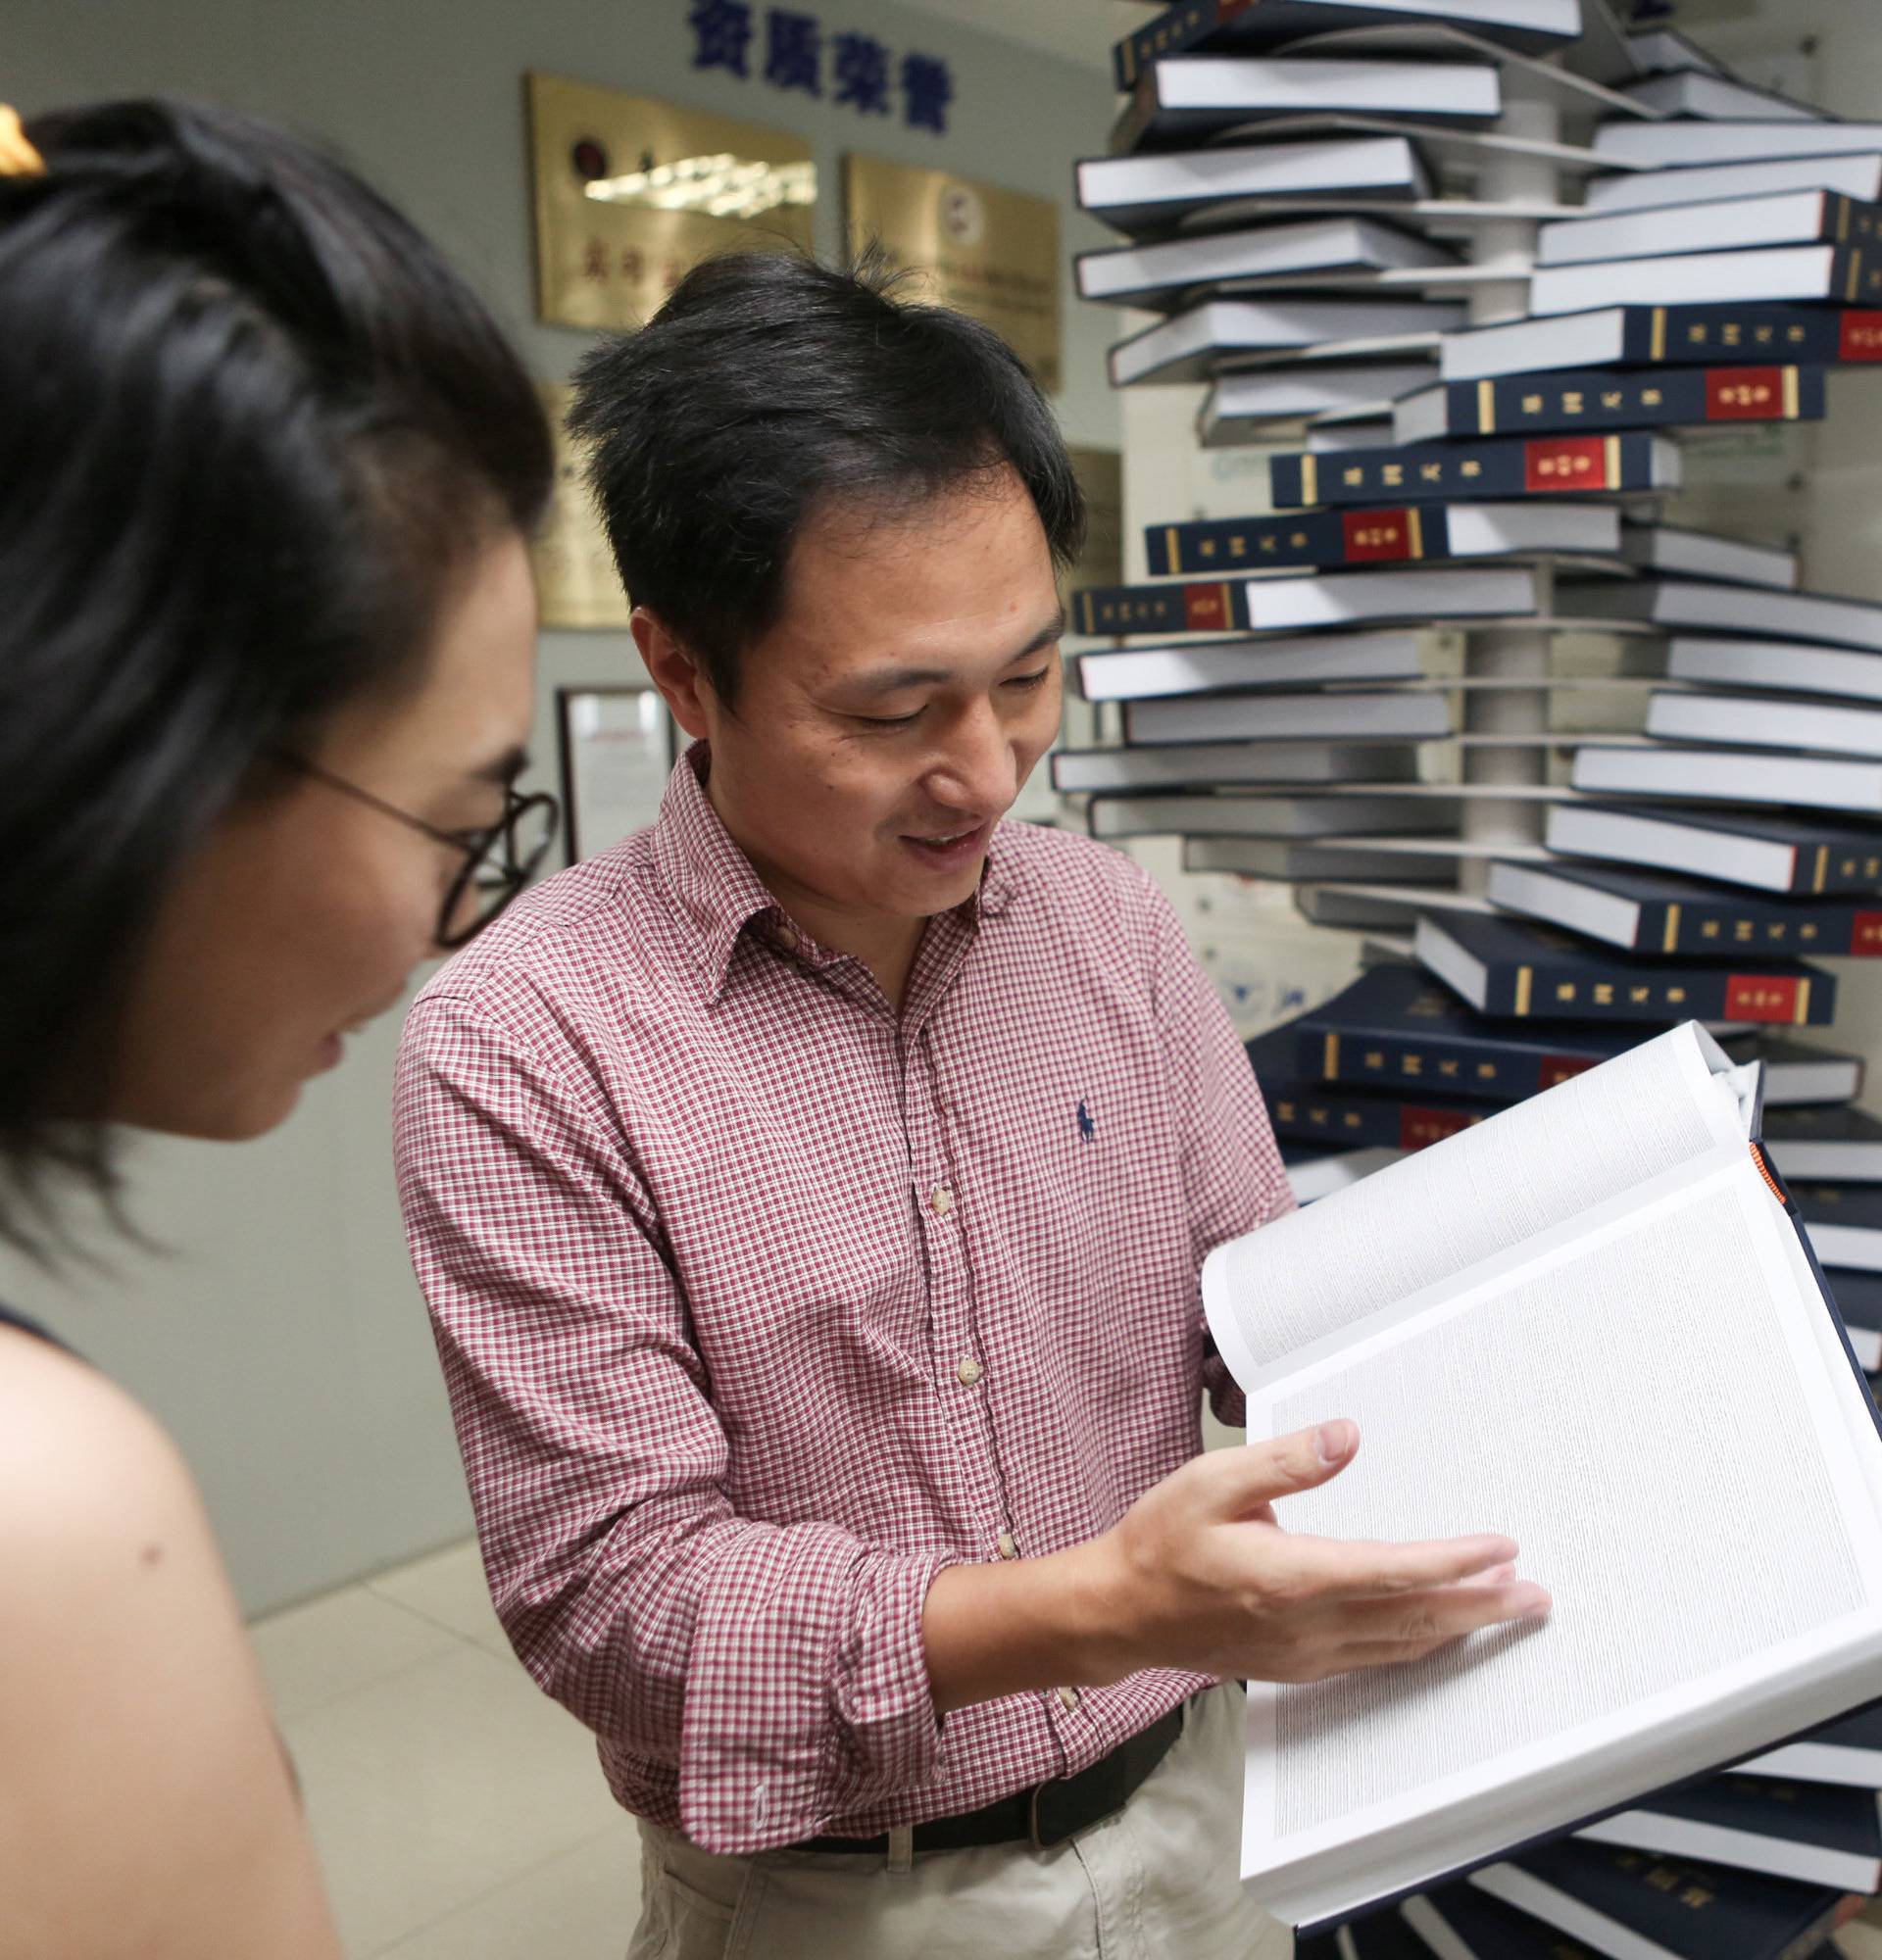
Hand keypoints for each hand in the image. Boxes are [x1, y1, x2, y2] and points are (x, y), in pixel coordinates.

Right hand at [1068, 1418, 1547, 1687]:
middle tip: (1535, 1594)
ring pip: (1401, 1643)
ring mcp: (1305, 1652)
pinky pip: (1375, 1658)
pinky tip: (1436, 1633)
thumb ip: (1283, 1462)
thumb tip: (1346, 1436)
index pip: (1392, 1571)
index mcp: (1291, 1577)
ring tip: (1506, 1612)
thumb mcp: (1212, 1482)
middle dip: (1482, 1605)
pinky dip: (1418, 1644)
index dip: (1453, 1561)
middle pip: (1413, 1616)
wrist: (1121, 1611)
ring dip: (1460, 1627)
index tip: (1500, 1547)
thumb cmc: (1161, 1541)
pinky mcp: (1298, 1663)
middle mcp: (1307, 1624)